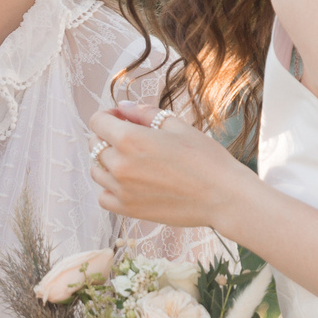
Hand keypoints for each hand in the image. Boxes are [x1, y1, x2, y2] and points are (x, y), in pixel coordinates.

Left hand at [86, 104, 254, 232]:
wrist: (223, 197)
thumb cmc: (205, 158)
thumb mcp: (176, 126)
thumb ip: (144, 114)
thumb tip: (124, 106)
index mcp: (129, 139)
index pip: (97, 121)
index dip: (108, 115)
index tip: (122, 117)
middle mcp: (119, 165)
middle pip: (94, 145)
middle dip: (108, 136)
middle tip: (131, 138)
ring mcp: (121, 190)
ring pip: (96, 171)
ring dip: (107, 162)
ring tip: (131, 161)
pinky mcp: (128, 210)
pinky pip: (103, 197)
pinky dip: (110, 188)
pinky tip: (128, 183)